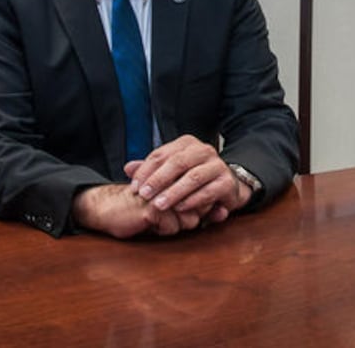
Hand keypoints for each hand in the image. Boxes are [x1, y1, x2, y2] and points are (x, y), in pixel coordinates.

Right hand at [71, 183, 204, 238]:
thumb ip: (200, 207)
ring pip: (188, 221)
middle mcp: (175, 181)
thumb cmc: (145, 208)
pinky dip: (161, 230)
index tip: (177, 210)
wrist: (110, 206)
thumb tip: (225, 212)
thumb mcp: (174, 207)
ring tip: (155, 217)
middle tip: (163, 214)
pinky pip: (172, 228)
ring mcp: (165, 193)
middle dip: (184, 220)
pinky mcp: (153, 207)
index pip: (205, 199)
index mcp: (180, 177)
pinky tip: (147, 221)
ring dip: (172, 225)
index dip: (195, 210)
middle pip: (199, 213)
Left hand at [125, 135, 251, 224]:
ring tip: (159, 205)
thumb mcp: (171, 173)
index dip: (145, 171)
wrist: (227, 186)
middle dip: (158, 180)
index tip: (134, 187)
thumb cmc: (194, 178)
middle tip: (144, 195)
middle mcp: (203, 150)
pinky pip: (208, 191)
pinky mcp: (227, 182)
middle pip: (177, 162)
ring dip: (174, 192)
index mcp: (187, 144)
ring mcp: (217, 165)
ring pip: (193, 177)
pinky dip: (192, 201)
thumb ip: (151, 170)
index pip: (161, 154)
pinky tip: (179, 209)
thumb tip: (127, 168)